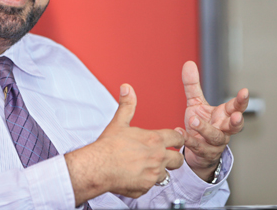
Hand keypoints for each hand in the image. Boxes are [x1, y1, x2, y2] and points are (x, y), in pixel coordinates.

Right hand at [65, 84, 184, 204]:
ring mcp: (153, 175)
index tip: (177, 138)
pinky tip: (136, 177)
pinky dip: (146, 182)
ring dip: (160, 171)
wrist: (98, 167)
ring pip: (166, 175)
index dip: (178, 137)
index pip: (177, 138)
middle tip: (166, 156)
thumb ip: (127, 105)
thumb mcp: (119, 122)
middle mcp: (158, 158)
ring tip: (148, 167)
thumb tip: (127, 88)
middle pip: (178, 160)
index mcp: (154, 140)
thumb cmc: (109, 146)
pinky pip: (151, 186)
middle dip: (174, 157)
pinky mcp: (145, 188)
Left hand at [175, 61, 248, 181]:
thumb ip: (193, 85)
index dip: (241, 100)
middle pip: (235, 126)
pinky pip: (196, 146)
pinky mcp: (203, 152)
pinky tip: (179, 132)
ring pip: (215, 136)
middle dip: (237, 121)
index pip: (236, 107)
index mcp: (224, 115)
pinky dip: (188, 139)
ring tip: (194, 120)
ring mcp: (215, 143)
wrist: (197, 151)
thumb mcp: (196, 103)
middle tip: (236, 116)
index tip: (244, 91)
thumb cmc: (201, 124)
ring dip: (205, 129)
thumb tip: (188, 63)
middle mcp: (223, 130)